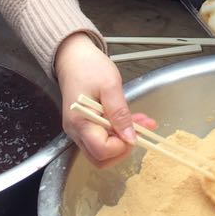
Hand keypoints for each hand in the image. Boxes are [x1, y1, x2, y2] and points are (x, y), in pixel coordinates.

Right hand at [54, 33, 155, 165]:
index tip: (134, 132)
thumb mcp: (110, 85)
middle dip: (123, 149)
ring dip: (123, 141)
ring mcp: (79, 130)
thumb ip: (120, 113)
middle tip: (138, 131)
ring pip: (102, 151)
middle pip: (100, 159)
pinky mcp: (84, 126)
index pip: (101, 150)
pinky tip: (133, 121)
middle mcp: (76, 131)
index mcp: (80, 122)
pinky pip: (102, 138)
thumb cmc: (89, 67)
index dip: (121, 147)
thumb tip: (130, 138)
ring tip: (141, 123)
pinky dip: (118, 133)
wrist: (73, 56)